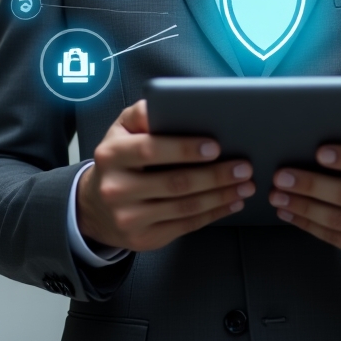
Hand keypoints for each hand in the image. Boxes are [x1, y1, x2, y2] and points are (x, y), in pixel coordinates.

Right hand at [76, 100, 253, 251]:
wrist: (96, 206)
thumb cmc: (120, 158)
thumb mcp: (122, 129)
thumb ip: (144, 113)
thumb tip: (171, 101)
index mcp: (112, 154)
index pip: (150, 150)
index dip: (184, 149)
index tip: (216, 146)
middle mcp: (116, 189)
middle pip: (174, 183)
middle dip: (215, 176)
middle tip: (243, 167)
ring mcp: (129, 218)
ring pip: (184, 208)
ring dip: (220, 196)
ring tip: (245, 185)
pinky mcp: (143, 239)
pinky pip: (185, 226)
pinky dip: (213, 214)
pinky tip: (231, 203)